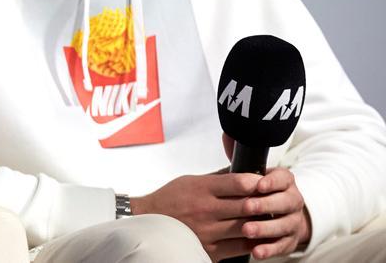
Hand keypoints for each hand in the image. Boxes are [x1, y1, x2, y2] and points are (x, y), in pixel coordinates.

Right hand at [130, 171, 260, 261]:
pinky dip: (252, 242)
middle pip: (246, 205)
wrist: (148, 223)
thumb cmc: (168, 201)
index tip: (263, 183)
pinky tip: (257, 237)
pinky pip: (240, 247)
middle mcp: (205, 209)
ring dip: (261, 224)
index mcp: (200, 189)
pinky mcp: (209, 250)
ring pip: (246, 227)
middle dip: (263, 202)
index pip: (237, 182)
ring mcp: (208, 231)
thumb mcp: (189, 181)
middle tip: (274, 201)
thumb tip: (241, 171)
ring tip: (268, 219)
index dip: (256, 182)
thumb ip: (216, 178)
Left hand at [222, 133, 311, 258]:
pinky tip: (256, 251)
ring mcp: (293, 221)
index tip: (258, 184)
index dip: (272, 181)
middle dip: (265, 204)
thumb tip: (227, 135)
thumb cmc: (257, 190)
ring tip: (247, 230)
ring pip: (284, 225)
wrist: (279, 212)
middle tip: (247, 207)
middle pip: (285, 202)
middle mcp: (293, 200)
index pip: (283, 178)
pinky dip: (270, 249)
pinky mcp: (289, 240)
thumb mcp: (248, 172)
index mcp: (283, 181)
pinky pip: (282, 246)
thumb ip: (240, 157)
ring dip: (265, 228)